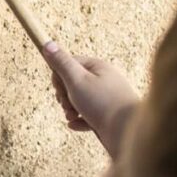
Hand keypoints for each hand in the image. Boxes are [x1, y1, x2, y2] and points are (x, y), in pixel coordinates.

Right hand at [43, 41, 139, 157]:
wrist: (129, 132)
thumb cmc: (102, 103)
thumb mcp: (77, 80)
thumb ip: (61, 63)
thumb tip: (48, 44)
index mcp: (98, 67)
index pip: (69, 63)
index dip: (59, 76)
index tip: (59, 88)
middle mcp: (104, 80)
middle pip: (73, 82)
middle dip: (64, 94)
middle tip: (66, 103)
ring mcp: (106, 98)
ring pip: (79, 100)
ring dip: (70, 108)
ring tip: (72, 115)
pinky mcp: (107, 115)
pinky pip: (87, 115)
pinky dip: (79, 119)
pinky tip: (75, 124)